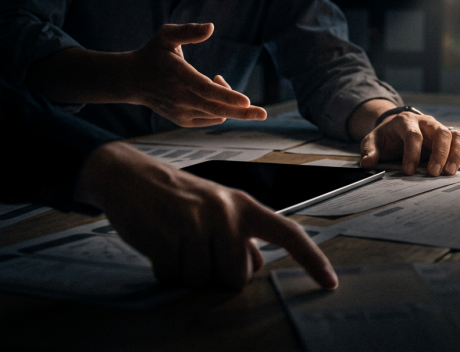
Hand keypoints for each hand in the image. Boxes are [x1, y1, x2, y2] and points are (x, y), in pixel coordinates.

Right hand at [76, 142, 337, 289]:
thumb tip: (255, 266)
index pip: (288, 234)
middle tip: (196, 249)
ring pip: (202, 281)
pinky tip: (159, 246)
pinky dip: (164, 271)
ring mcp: (197, 224)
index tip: (329, 283)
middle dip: (215, 275)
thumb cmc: (179, 198)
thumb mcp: (217, 207)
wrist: (130, 175)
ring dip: (186, 272)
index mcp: (244, 205)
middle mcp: (226, 212)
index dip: (311, 260)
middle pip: (236, 278)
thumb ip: (241, 236)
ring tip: (175, 241)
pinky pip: (173, 278)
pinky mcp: (168, 236)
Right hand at [130, 23, 266, 126]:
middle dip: (242, 111)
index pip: (206, 89)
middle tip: (264, 113)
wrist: (133, 80)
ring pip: (216, 113)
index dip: (227, 95)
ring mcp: (181, 112)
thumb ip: (188, 31)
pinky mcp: (183, 120)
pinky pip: (210, 118)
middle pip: (216, 108)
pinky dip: (220, 108)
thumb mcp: (166, 35)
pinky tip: (214, 91)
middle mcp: (180, 98)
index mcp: (179, 76)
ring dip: (228, 101)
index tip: (246, 100)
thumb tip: (211, 27)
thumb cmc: (153, 53)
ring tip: (220, 80)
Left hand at [358, 112, 459, 175]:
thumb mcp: (373, 140)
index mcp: (407, 121)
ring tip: (450, 173)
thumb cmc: (386, 136)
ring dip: (456, 154)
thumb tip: (367, 162)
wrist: (396, 126)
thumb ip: (369, 150)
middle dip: (439, 154)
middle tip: (434, 173)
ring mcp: (440, 130)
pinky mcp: (449, 139)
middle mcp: (427, 123)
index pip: (413, 135)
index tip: (408, 171)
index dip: (412, 153)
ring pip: (455, 136)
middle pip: (440, 133)